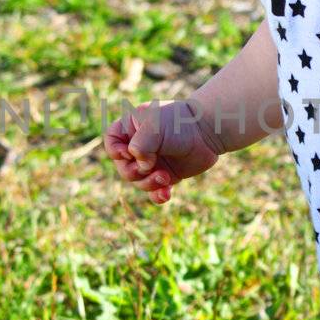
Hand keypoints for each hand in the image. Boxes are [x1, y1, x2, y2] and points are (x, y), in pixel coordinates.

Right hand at [104, 97, 222, 205]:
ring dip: (149, 184)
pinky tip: (166, 195)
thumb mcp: (155, 126)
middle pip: (123, 167)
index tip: (128, 154)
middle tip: (151, 167)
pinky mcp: (165, 175)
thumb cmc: (179, 123)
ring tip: (165, 178)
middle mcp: (138, 146)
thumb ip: (140, 145)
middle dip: (135, 172)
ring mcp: (151, 162)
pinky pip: (154, 192)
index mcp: (131, 128)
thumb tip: (141, 166)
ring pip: (138, 182)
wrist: (208, 131)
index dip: (115, 152)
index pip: (111, 142)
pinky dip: (158, 196)